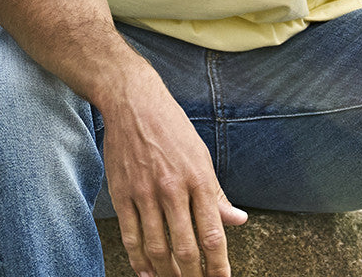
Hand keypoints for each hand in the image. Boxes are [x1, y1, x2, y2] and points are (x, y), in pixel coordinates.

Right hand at [102, 67, 246, 276]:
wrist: (134, 104)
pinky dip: (139, 261)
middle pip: (186, 248)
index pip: (212, 234)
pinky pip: (131, 237)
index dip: (218, 266)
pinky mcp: (123, 194)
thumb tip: (238, 220)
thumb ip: (217, 193)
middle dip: (193, 276)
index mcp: (199, 178)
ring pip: (157, 249)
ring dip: (167, 273)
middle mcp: (173, 188)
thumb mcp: (201, 156)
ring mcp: (146, 193)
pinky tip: (146, 272)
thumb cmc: (172, 128)